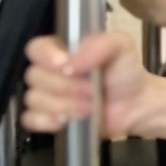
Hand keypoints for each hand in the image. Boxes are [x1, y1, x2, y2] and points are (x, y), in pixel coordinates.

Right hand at [23, 33, 148, 140]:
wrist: (134, 104)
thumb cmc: (125, 71)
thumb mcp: (121, 46)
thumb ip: (98, 44)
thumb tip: (69, 61)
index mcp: (62, 49)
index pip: (36, 48)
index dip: (46, 57)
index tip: (65, 66)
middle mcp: (50, 70)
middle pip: (34, 76)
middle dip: (66, 86)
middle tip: (92, 90)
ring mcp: (47, 95)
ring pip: (34, 99)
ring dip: (64, 105)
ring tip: (89, 106)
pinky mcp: (48, 117)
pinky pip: (31, 119)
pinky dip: (48, 121)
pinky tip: (67, 121)